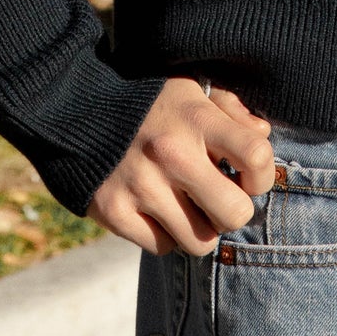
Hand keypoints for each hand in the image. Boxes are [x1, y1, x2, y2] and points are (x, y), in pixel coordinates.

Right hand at [86, 78, 277, 255]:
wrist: (74, 105)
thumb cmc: (147, 100)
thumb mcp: (190, 88)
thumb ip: (230, 109)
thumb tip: (262, 135)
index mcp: (194, 117)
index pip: (257, 155)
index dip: (262, 173)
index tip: (247, 172)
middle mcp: (170, 153)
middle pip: (233, 214)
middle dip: (232, 210)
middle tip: (217, 197)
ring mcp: (140, 186)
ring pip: (199, 242)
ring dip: (199, 228)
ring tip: (186, 204)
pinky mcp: (114, 211)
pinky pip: (161, 247)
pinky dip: (164, 234)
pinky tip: (156, 209)